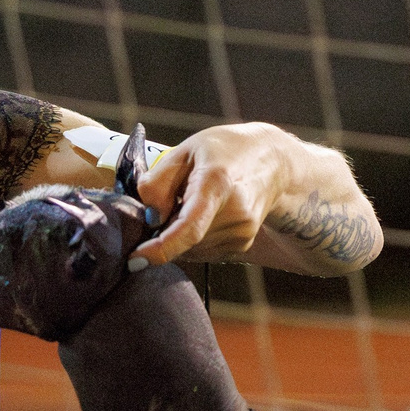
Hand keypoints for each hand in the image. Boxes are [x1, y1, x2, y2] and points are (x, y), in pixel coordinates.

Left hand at [129, 124, 292, 266]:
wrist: (273, 162)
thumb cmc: (224, 151)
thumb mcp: (185, 151)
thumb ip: (159, 182)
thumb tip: (149, 218)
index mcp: (217, 184)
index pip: (189, 227)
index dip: (161, 248)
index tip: (135, 259)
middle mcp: (235, 213)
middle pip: (184, 241)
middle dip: (164, 232)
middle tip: (169, 204)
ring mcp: (242, 232)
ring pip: (191, 250)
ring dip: (179, 236)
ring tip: (190, 203)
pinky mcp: (243, 244)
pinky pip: (203, 251)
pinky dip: (193, 240)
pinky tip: (203, 215)